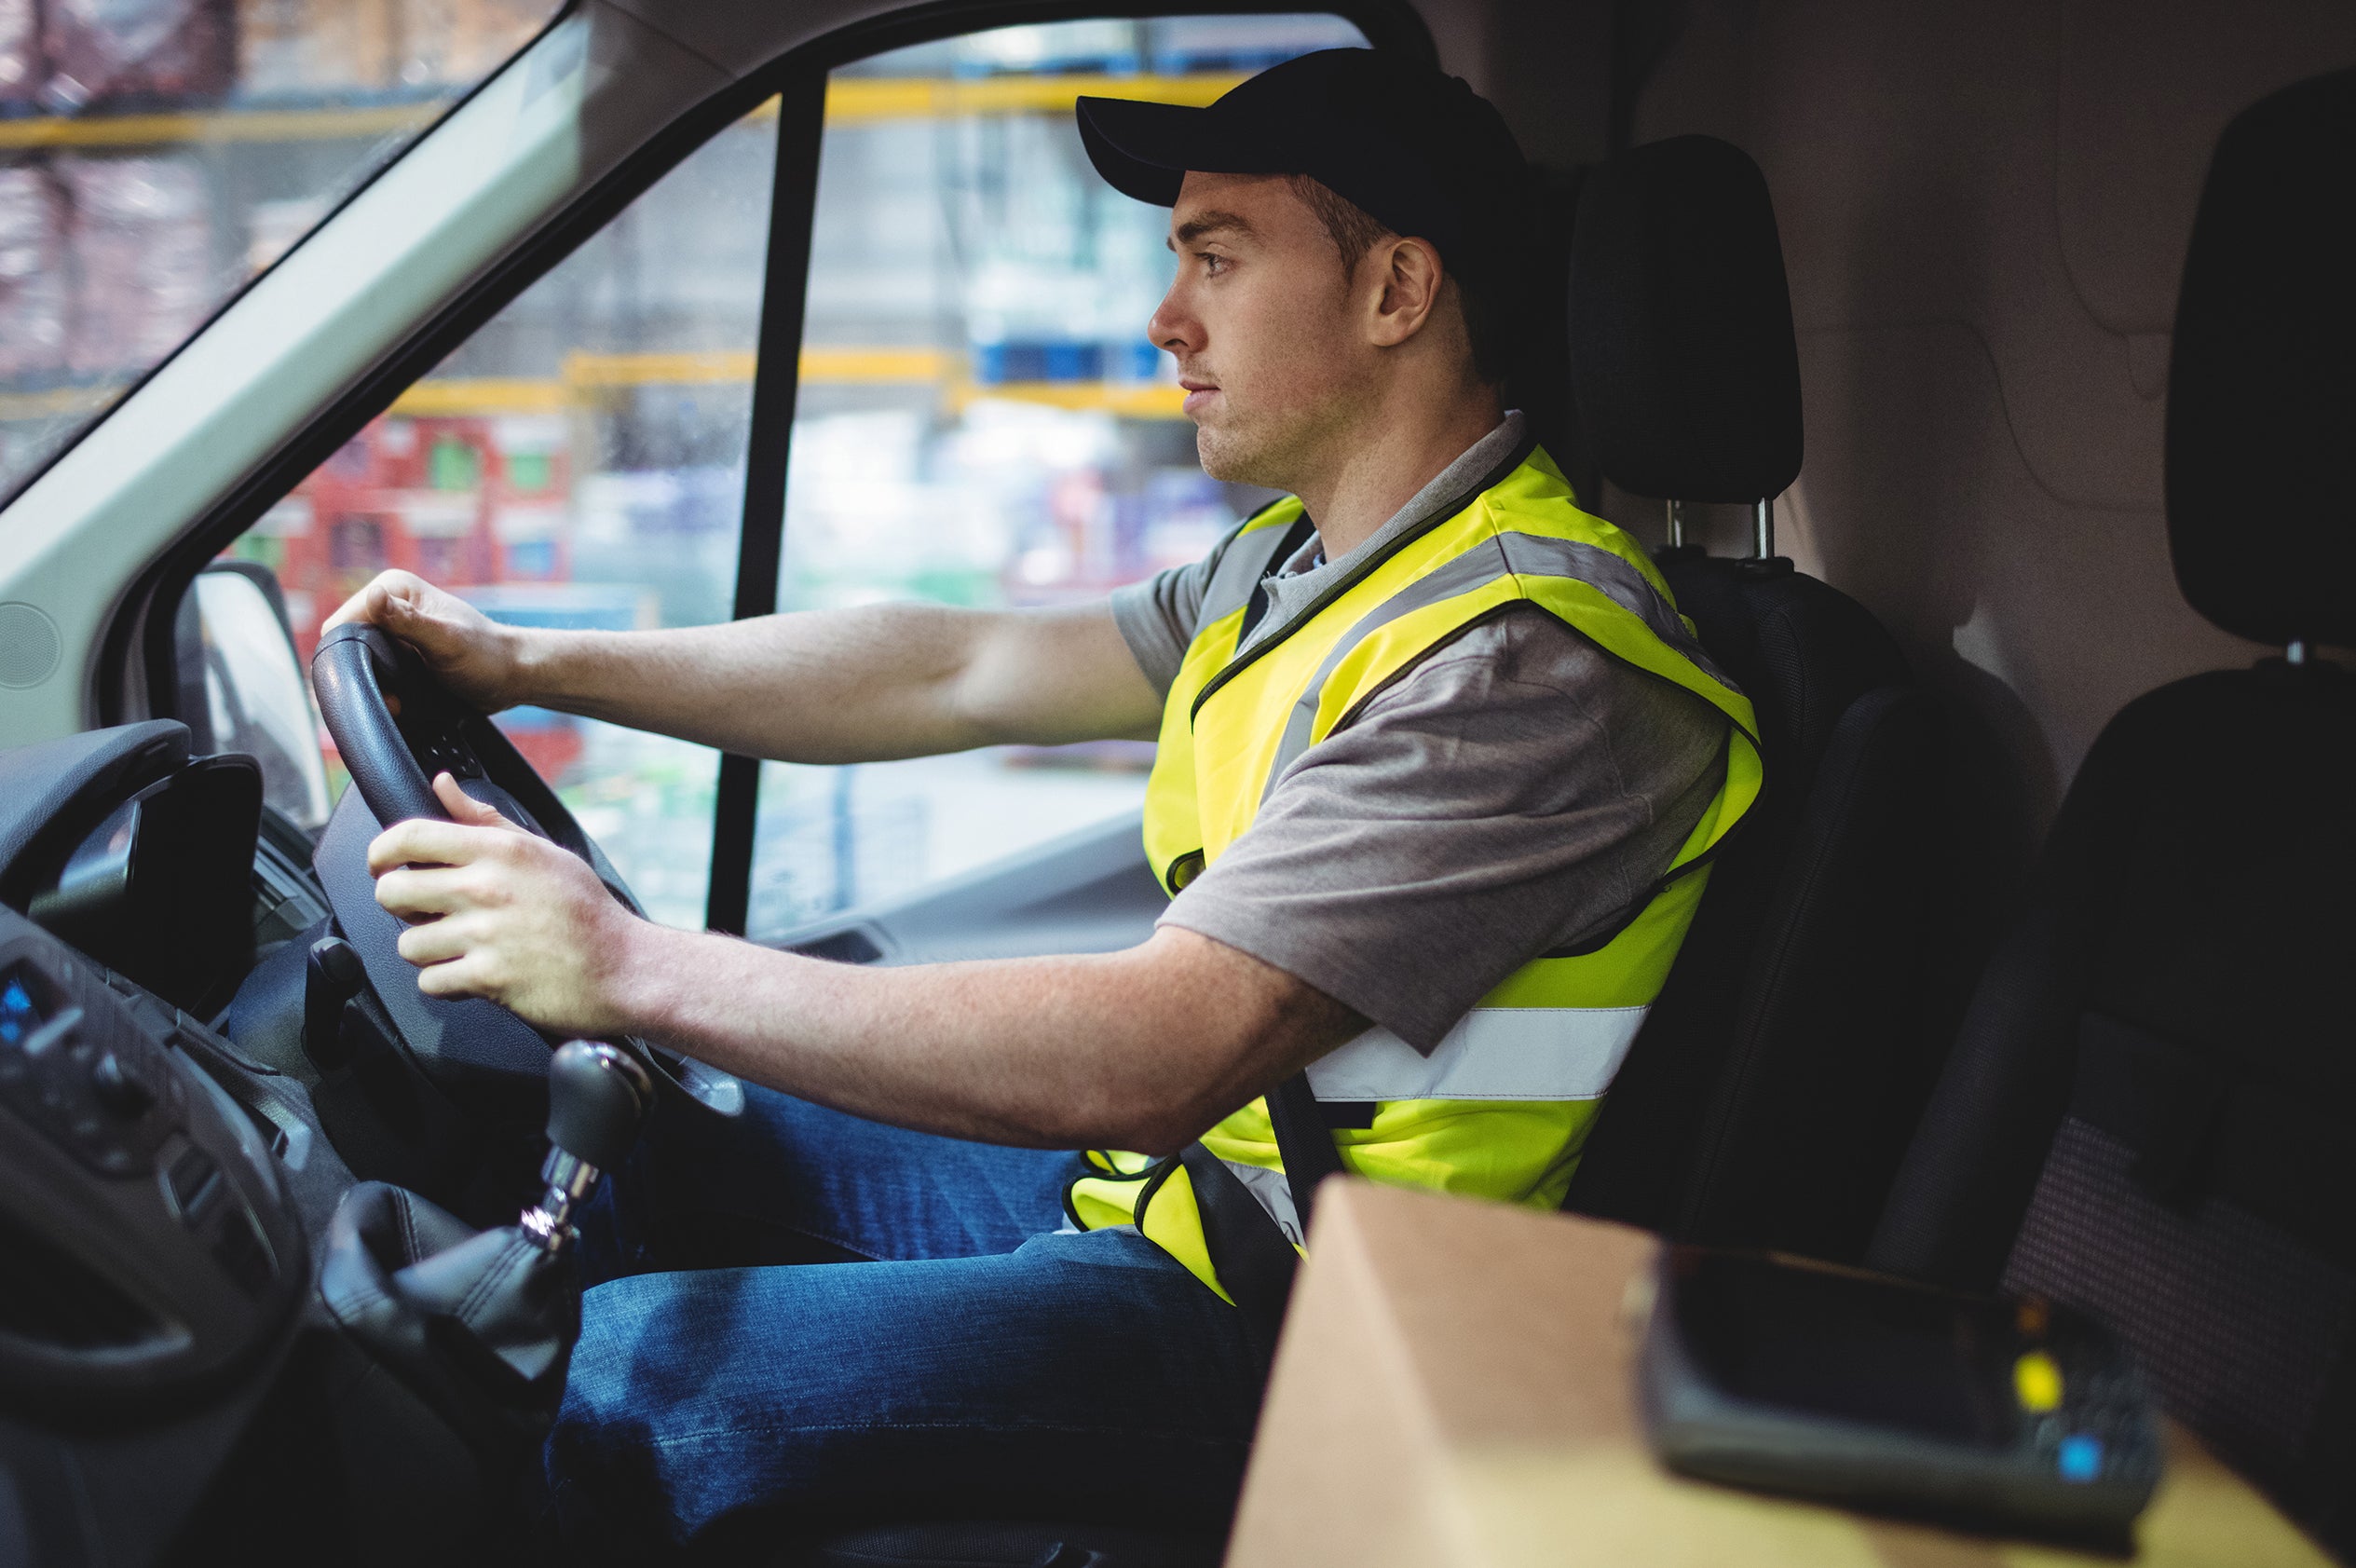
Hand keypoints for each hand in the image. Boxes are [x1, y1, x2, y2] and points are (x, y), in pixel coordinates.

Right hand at [323, 570, 530, 711]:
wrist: (510, 677)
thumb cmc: (486, 656)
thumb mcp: (446, 641)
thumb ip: (408, 621)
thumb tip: (372, 596)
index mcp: (393, 588)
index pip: (342, 622)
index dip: (349, 653)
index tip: (376, 678)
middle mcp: (387, 605)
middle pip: (345, 644)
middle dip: (361, 674)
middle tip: (393, 698)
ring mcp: (391, 630)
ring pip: (356, 662)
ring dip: (373, 686)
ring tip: (400, 702)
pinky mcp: (397, 653)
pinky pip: (373, 673)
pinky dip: (383, 690)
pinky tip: (403, 702)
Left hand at [367, 774, 655, 1037]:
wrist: (625, 968)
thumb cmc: (586, 911)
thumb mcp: (542, 852)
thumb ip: (485, 820)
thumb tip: (443, 784)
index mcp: (500, 851)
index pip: (410, 836)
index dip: (381, 851)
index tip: (381, 864)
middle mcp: (488, 888)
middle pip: (393, 892)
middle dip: (399, 906)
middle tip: (422, 911)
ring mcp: (486, 935)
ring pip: (408, 944)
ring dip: (426, 950)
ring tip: (456, 947)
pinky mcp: (488, 978)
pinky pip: (431, 982)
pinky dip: (445, 983)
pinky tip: (469, 974)